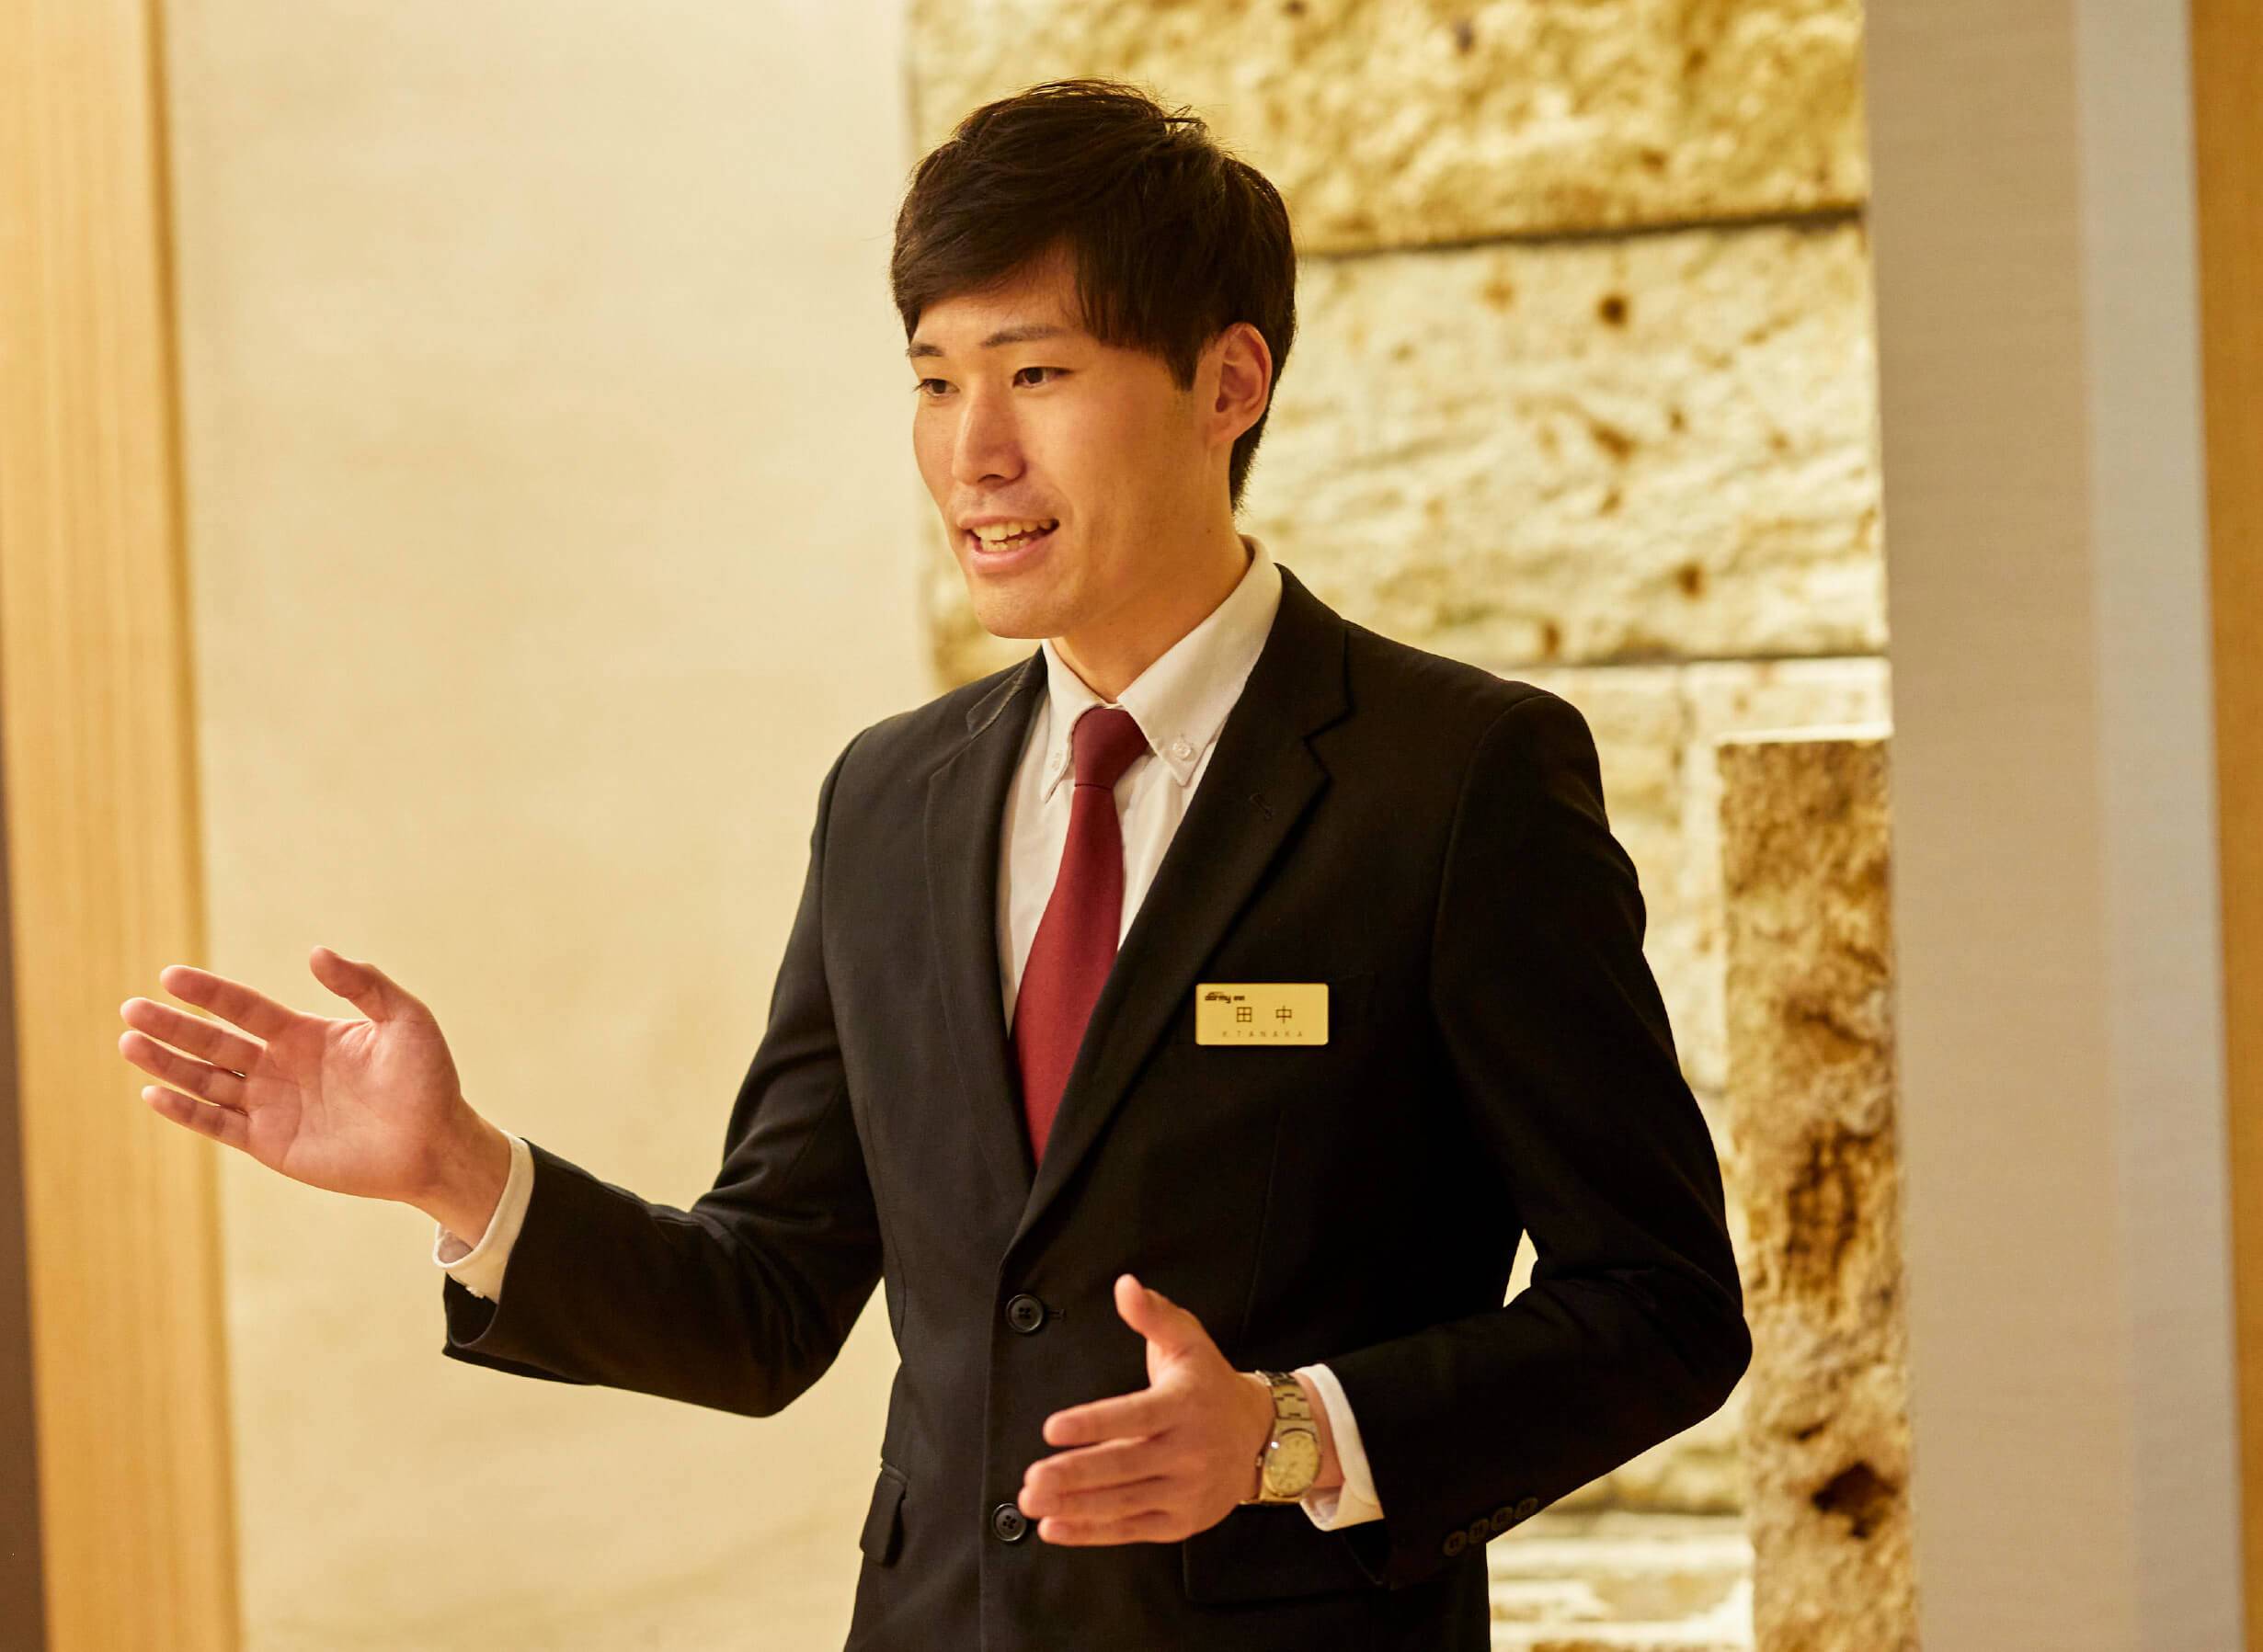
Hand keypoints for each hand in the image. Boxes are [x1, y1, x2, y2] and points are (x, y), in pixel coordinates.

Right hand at [117, 947, 492, 1214]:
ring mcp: (273, 1106)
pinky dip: (187, 1111)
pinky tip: (155, 1093)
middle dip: (173, 1027)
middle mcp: (281, 1068)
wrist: (436, 1142)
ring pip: (207, 1081)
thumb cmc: (427, 1078)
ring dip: (168, 1065)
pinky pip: (220, 1125)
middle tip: (131, 1009)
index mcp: (304, 1034)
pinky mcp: (271, 1144)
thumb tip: (316, 953)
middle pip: (214, 1042)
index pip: (243, 1008)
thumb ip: (364, 983)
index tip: (170, 976)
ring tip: (128, 1042)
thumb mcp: (405, 1019)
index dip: (208, 993)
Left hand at [1017, 1273, 1275, 1544]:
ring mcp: (1185, 1491)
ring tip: (1033, 1501)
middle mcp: (1187, 1451)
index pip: (1135, 1416)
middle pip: (1124, 1466)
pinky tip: (1054, 1527)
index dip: (1093, 1423)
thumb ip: (1153, 1315)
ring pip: (1123, 1503)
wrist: (1260, 1437)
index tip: (1052, 1427)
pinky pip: (1131, 1530)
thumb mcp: (1188, 1340)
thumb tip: (1125, 1286)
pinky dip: (1091, 1533)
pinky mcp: (1179, 1522)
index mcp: (1184, 1404)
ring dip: (1074, 1506)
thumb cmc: (1209, 1384)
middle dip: (1074, 1474)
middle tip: (1032, 1478)